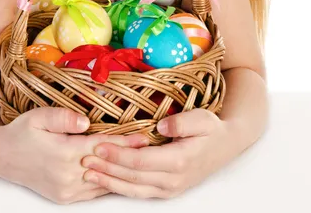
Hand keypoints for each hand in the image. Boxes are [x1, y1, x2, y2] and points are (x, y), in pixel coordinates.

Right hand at [0, 106, 149, 203]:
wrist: (1, 157)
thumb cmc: (22, 132)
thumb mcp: (38, 117)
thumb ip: (62, 118)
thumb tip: (86, 121)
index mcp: (63, 154)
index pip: (102, 147)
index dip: (125, 143)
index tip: (145, 137)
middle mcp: (67, 176)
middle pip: (106, 165)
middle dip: (129, 158)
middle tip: (152, 148)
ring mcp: (66, 190)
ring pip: (103, 182)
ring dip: (122, 172)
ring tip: (143, 161)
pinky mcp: (64, 197)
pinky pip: (94, 192)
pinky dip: (109, 182)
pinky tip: (121, 173)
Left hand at [81, 108, 233, 198]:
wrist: (226, 144)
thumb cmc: (211, 128)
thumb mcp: (201, 119)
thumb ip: (181, 122)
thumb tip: (161, 125)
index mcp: (180, 161)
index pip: (141, 161)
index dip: (118, 155)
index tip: (99, 145)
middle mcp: (174, 180)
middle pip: (133, 177)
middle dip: (107, 169)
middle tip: (84, 159)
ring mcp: (170, 188)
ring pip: (134, 189)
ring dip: (109, 181)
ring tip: (88, 172)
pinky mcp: (168, 189)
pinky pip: (140, 191)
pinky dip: (120, 187)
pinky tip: (106, 180)